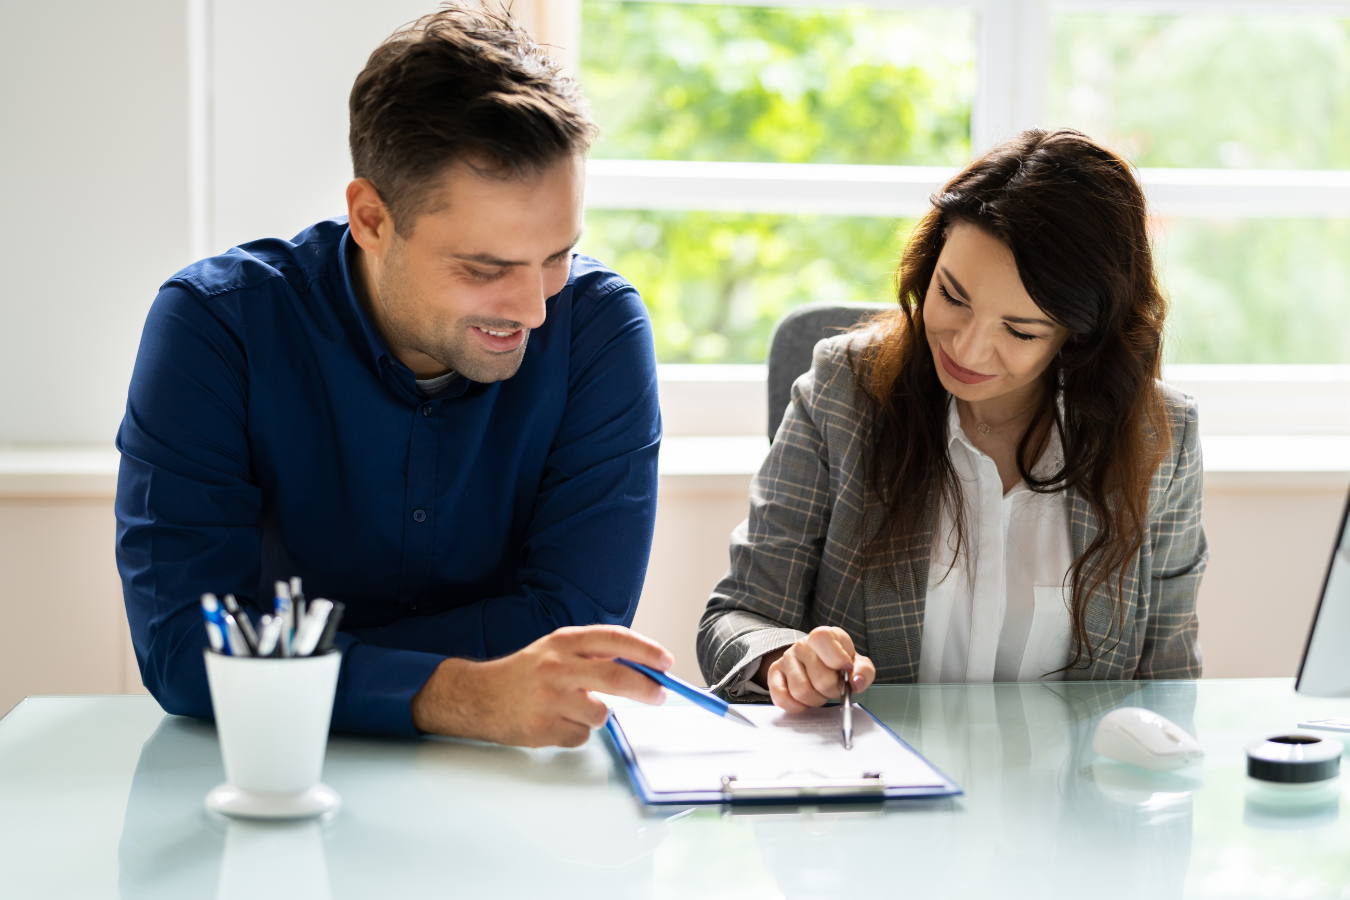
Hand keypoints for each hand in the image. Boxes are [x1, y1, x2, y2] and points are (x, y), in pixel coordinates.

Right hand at [410, 625, 672, 747]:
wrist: (478, 697)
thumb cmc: (525, 674)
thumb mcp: (556, 650)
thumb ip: (593, 655)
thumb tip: (642, 667)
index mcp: (564, 642)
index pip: (614, 640)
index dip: (645, 650)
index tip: (666, 662)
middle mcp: (557, 666)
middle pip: (617, 678)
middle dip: (646, 689)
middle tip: (658, 695)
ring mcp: (549, 699)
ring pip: (601, 714)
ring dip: (595, 715)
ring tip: (571, 709)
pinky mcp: (542, 728)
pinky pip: (580, 735)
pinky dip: (575, 732)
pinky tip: (554, 722)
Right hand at [757, 626, 875, 713]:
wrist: (817, 663)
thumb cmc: (838, 664)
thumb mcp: (857, 663)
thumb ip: (863, 671)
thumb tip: (856, 682)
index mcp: (823, 636)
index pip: (822, 639)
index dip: (837, 658)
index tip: (845, 670)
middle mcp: (802, 644)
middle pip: (820, 678)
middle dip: (832, 691)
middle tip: (834, 689)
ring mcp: (786, 658)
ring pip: (801, 691)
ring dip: (816, 700)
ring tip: (820, 693)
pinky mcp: (774, 674)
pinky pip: (781, 697)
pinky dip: (797, 707)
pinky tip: (805, 701)